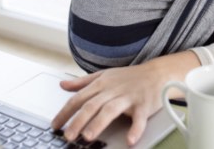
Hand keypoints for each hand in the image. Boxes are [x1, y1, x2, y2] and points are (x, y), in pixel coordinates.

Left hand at [52, 51, 198, 145]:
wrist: (157, 73)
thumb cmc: (129, 77)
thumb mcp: (104, 75)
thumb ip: (83, 82)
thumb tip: (63, 85)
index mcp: (101, 83)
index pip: (79, 98)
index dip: (65, 112)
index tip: (55, 125)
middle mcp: (113, 89)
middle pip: (92, 105)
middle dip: (78, 120)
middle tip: (68, 135)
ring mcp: (128, 97)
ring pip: (111, 109)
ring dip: (99, 123)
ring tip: (88, 137)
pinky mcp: (144, 105)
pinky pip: (139, 118)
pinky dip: (135, 129)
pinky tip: (130, 140)